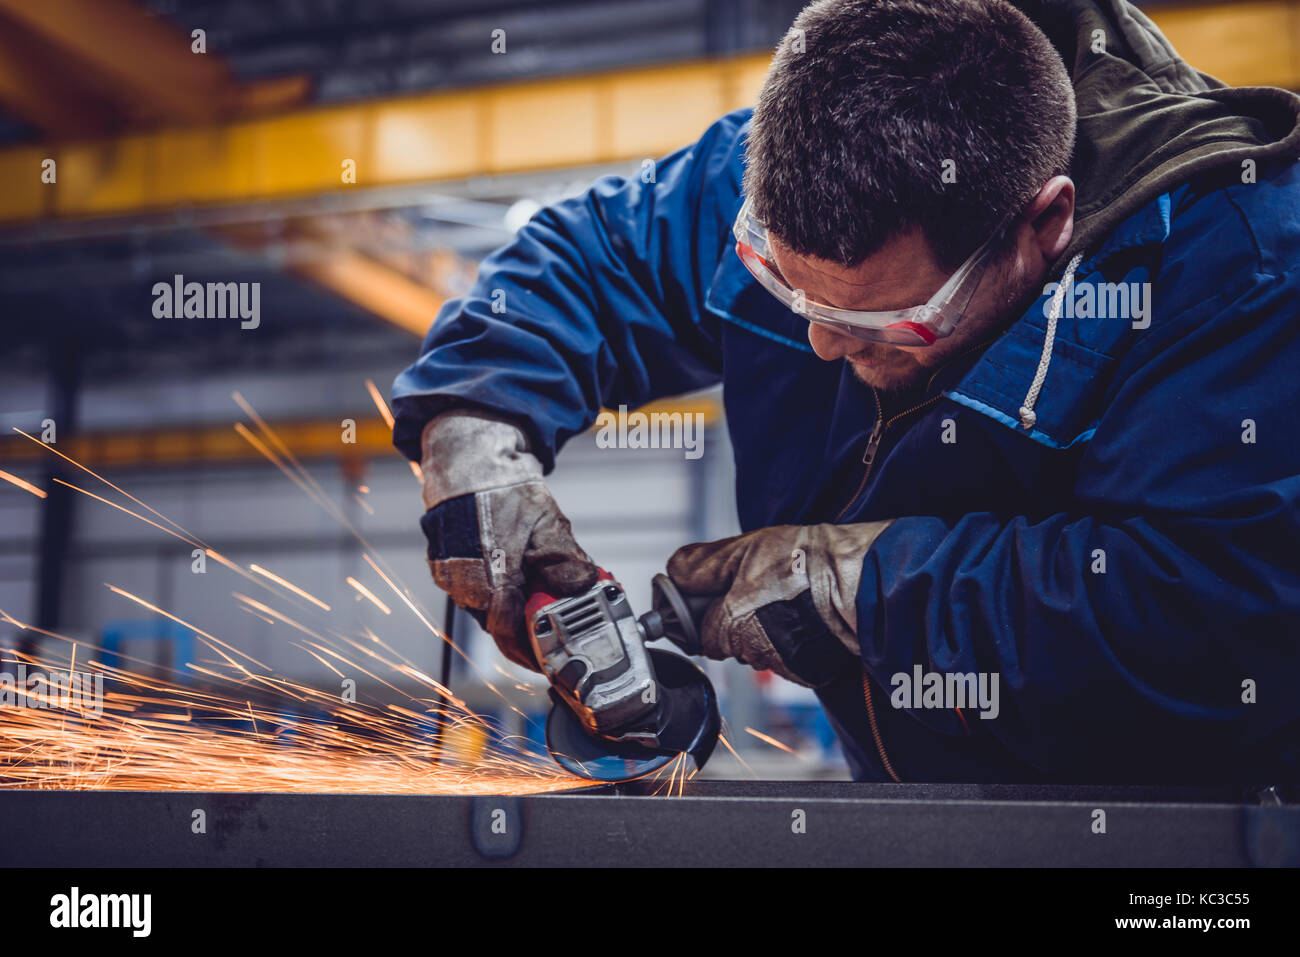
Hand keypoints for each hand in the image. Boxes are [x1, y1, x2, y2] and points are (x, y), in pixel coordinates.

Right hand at [418, 408, 596, 670]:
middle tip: (554, 629)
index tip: (550, 660)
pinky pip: (475, 592)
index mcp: (489, 578)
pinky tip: (517, 579)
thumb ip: (566, 561)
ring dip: (513, 610)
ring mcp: (451, 577)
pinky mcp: (446, 567)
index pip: (510, 635)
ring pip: (487, 609)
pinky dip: (497, 592)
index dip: (532, 652)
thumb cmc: (502, 488)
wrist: (467, 462)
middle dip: (528, 629)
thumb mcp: (547, 522)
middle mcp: (464, 584)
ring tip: (540, 600)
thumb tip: (585, 587)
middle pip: (500, 625)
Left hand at [664, 522, 892, 686]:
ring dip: (761, 626)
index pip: (696, 633)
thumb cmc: (805, 561)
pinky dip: (787, 638)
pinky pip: (784, 656)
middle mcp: (752, 653)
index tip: (712, 593)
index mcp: (729, 626)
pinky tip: (801, 613)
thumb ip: (702, 565)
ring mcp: (781, 665)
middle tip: (755, 586)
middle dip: (732, 617)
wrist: (861, 579)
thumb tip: (673, 574)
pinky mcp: (806, 671)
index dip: (700, 611)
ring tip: (783, 595)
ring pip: (755, 648)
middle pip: (726, 641)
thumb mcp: (744, 549)